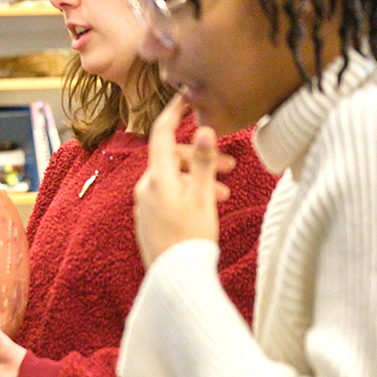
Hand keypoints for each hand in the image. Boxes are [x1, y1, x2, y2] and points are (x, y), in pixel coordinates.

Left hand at [133, 94, 226, 267]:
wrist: (174, 279)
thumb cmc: (191, 239)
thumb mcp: (203, 197)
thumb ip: (202, 162)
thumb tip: (203, 129)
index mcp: (156, 177)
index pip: (161, 133)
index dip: (173, 112)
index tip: (186, 97)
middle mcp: (145, 187)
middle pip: (171, 159)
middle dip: (200, 158)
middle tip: (231, 165)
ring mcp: (145, 204)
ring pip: (173, 179)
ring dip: (199, 179)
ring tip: (226, 193)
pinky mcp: (148, 219)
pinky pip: (169, 196)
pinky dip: (188, 193)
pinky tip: (208, 205)